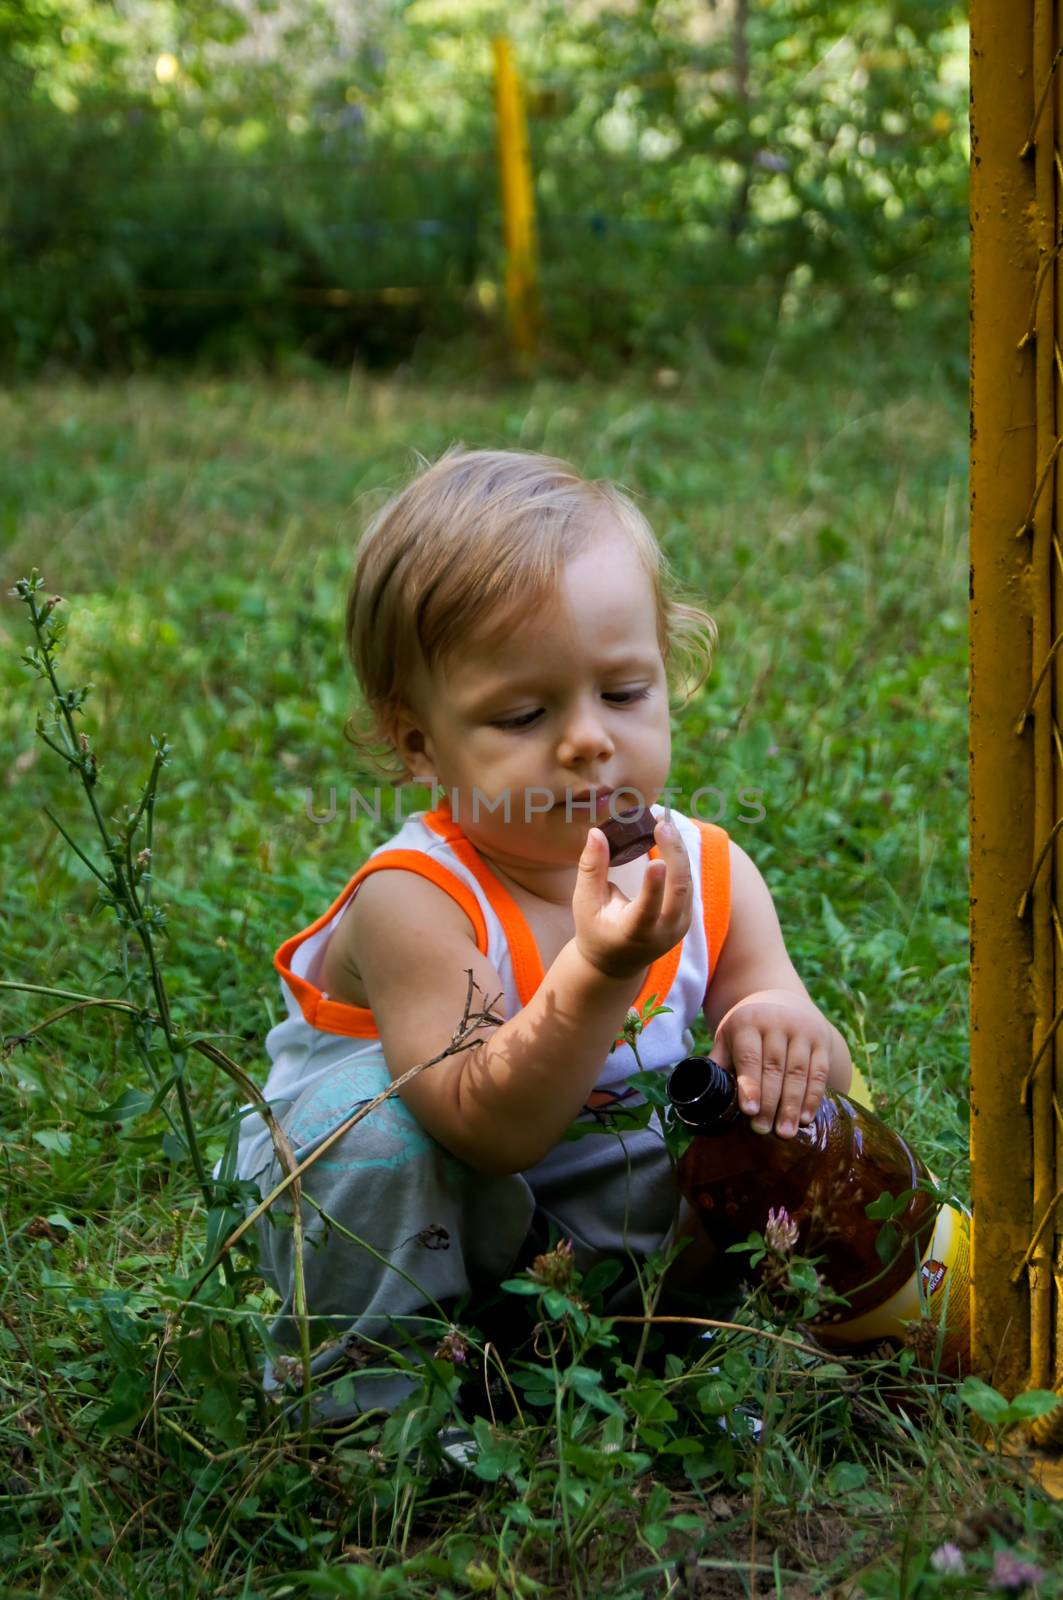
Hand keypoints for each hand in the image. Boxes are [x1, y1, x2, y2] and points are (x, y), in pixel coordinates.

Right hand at [571, 815, 691, 981]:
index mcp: (635, 933)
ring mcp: (680, 924)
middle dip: (673, 853)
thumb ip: (592, 868)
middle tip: (662, 823)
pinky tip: (669, 836)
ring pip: (687, 882)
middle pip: (678, 890)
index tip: (656, 862)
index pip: (648, 910)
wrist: (615, 963)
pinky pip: (687, 882)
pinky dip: (679, 857)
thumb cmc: (595, 930)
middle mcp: (664, 931)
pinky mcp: (687, 915)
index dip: (653, 887)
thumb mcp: (586, 902)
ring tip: (665, 822)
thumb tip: (597, 833)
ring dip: (678, 850)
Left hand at [711, 992, 833, 1138]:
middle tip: (762, 1130)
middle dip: (769, 1102)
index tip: (749, 1111)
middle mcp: (777, 1023)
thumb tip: (701, 1093)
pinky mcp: (821, 1041)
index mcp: (748, 1022)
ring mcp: (802, 1031)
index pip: (749, 1056)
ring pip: (798, 1072)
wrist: (785, 1001)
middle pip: (774, 1068)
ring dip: (792, 1105)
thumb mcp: (730, 1036)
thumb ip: (719, 1061)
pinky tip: (805, 1118)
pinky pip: (819, 1072)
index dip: (749, 1085)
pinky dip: (812, 1097)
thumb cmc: (750, 1028)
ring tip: (784, 1132)